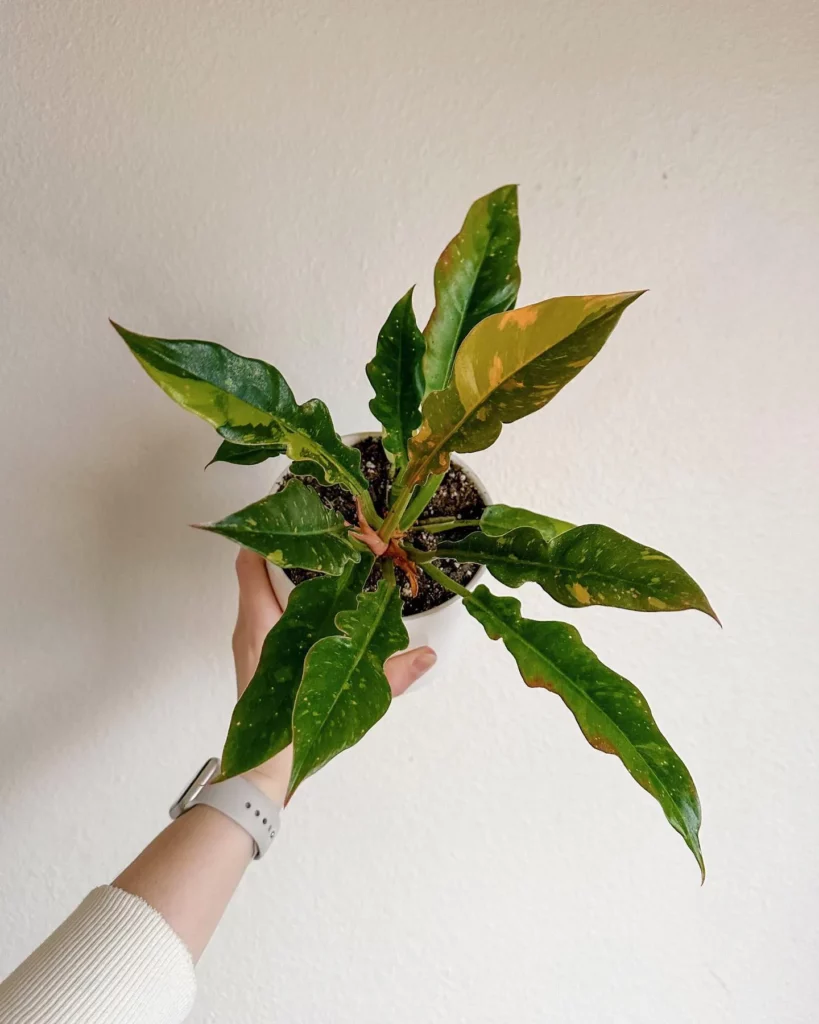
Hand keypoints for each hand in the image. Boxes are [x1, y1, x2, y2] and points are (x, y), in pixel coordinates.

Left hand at [231, 549, 436, 803]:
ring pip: (264, 589)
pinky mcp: (260, 655)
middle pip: (259, 569)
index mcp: (260, 626)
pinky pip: (269, 610)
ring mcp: (252, 641)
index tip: (300, 517)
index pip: (250, 563)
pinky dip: (291, 596)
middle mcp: (250, 627)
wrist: (260, 774)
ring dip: (291, 571)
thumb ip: (387, 677)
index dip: (269, 534)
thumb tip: (426, 655)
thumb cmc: (286, 735)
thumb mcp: (343, 701)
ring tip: (333, 558)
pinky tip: (325, 600)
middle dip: (291, 547)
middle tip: (329, 533)